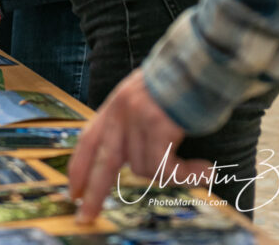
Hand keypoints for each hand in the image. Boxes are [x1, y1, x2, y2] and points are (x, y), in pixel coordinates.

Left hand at [68, 68, 209, 221]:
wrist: (199, 60)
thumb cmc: (178, 81)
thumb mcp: (143, 96)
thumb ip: (131, 121)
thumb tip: (131, 158)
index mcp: (115, 105)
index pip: (88, 139)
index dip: (79, 167)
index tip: (72, 190)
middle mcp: (121, 112)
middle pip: (104, 163)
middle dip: (94, 194)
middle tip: (83, 217)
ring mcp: (138, 119)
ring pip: (145, 168)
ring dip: (171, 173)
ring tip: (198, 168)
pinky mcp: (158, 126)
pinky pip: (166, 168)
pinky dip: (187, 174)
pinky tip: (206, 170)